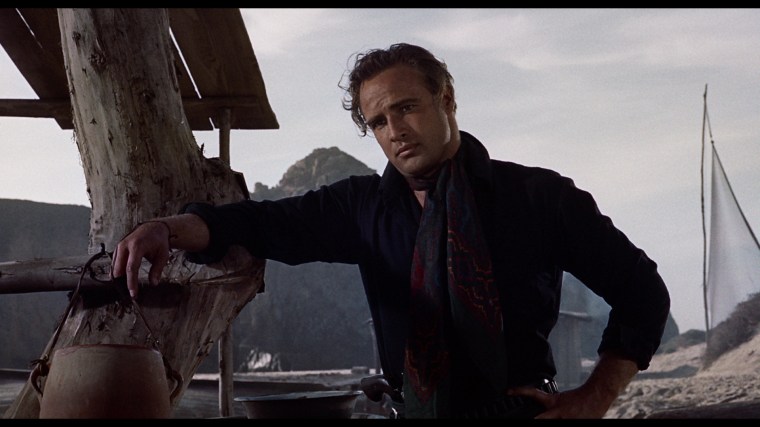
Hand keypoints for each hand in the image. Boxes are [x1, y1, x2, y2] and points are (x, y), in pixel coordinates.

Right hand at [111, 221, 171, 297]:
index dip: (131, 282)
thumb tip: (154, 283)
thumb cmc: (158, 241)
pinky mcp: (117, 248)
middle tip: (131, 294)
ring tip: (127, 289)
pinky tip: (122, 281)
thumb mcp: (163, 255)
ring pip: (114, 267)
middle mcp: (125, 245)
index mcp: (137, 246)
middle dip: (123, 283)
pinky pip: (114, 263)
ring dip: (119, 279)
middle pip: (119, 269)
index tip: (133, 293)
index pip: (131, 268)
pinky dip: (118, 273)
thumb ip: (157, 269)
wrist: (153, 228)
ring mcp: (119, 246)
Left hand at [507, 350, 637, 417]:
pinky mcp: (576, 424)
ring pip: (550, 422)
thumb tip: (537, 411)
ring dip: (551, 419)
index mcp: (552, 403)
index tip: (508, 391)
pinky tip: (566, 417)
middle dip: (534, 418)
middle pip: (539, 418)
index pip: (533, 394)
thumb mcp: (558, 399)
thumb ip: (548, 406)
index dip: (520, 391)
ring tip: (561, 414)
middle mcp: (557, 413)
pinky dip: (561, 422)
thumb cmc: (577, 399)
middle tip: (522, 417)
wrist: (596, 396)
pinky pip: (563, 426)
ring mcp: (566, 420)